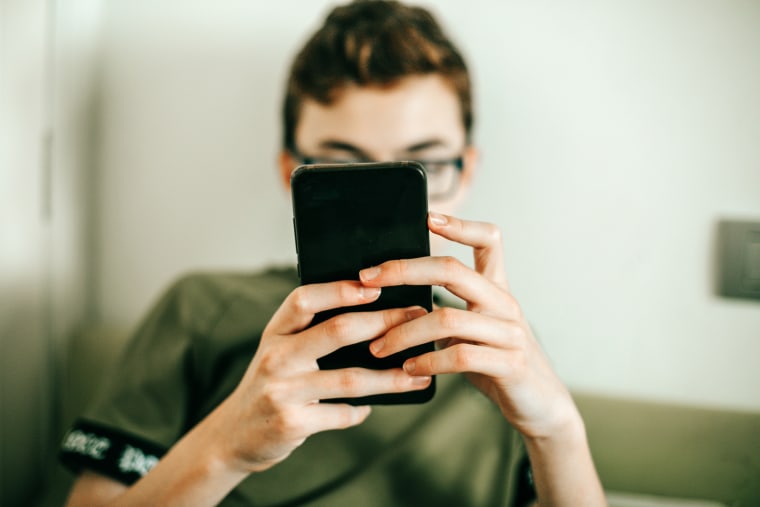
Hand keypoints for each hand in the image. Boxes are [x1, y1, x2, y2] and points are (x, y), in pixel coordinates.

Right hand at [211, 281, 431, 472]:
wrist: (233, 435)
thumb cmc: (270, 384)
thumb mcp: (280, 350)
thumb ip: (312, 333)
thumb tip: (375, 316)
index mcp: (275, 332)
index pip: (305, 299)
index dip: (341, 290)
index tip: (376, 286)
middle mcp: (275, 357)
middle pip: (336, 331)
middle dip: (384, 322)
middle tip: (417, 319)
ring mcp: (282, 391)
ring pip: (349, 378)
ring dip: (390, 377)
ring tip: (418, 375)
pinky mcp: (292, 423)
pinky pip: (341, 414)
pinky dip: (361, 411)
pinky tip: (371, 408)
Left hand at [361, 212, 579, 439]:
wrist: (540, 405)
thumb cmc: (496, 364)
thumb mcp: (474, 331)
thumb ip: (447, 313)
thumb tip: (394, 301)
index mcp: (496, 289)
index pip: (489, 240)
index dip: (460, 225)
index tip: (428, 218)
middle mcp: (505, 303)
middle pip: (452, 270)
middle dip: (404, 271)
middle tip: (367, 278)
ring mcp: (510, 333)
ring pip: (447, 319)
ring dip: (404, 332)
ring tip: (379, 346)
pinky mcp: (510, 364)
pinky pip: (461, 356)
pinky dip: (428, 361)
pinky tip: (409, 368)